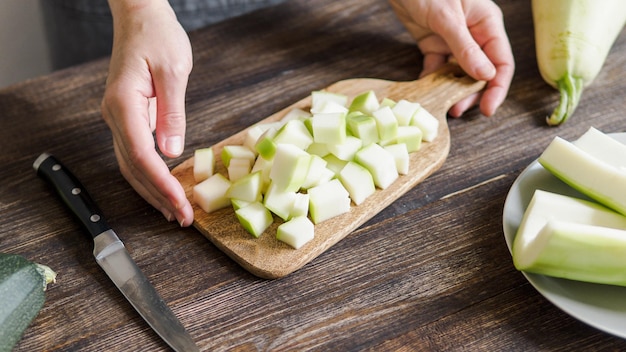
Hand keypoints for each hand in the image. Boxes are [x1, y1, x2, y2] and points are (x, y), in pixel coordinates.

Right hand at [102, 0, 193, 225]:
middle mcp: (115, 115)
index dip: (162, 186)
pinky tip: (164, 187)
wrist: (140, 17)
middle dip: (158, 197)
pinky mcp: (127, 117)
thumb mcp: (173, 70)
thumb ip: (172, 112)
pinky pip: (135, 154)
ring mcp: (118, 118)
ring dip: (152, 191)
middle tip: (183, 218)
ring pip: (131, 166)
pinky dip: (150, 175)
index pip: (143, 157)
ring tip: (173, 212)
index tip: (181, 205)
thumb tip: (172, 151)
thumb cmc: (158, 35)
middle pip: (134, 168)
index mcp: (124, 104)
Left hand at [388, 0, 514, 116]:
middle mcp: (474, 34)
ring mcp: (454, 41)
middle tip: (458, 110)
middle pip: (481, 72)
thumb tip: (485, 76)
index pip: (501, 62)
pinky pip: (437, 68)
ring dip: (453, 91)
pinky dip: (433, 81)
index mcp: (487, 23)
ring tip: (445, 107)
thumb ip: (465, 47)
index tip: (487, 108)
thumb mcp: (447, 18)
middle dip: (472, 93)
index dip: (497, 87)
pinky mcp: (434, 44)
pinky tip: (427, 92)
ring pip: (459, 73)